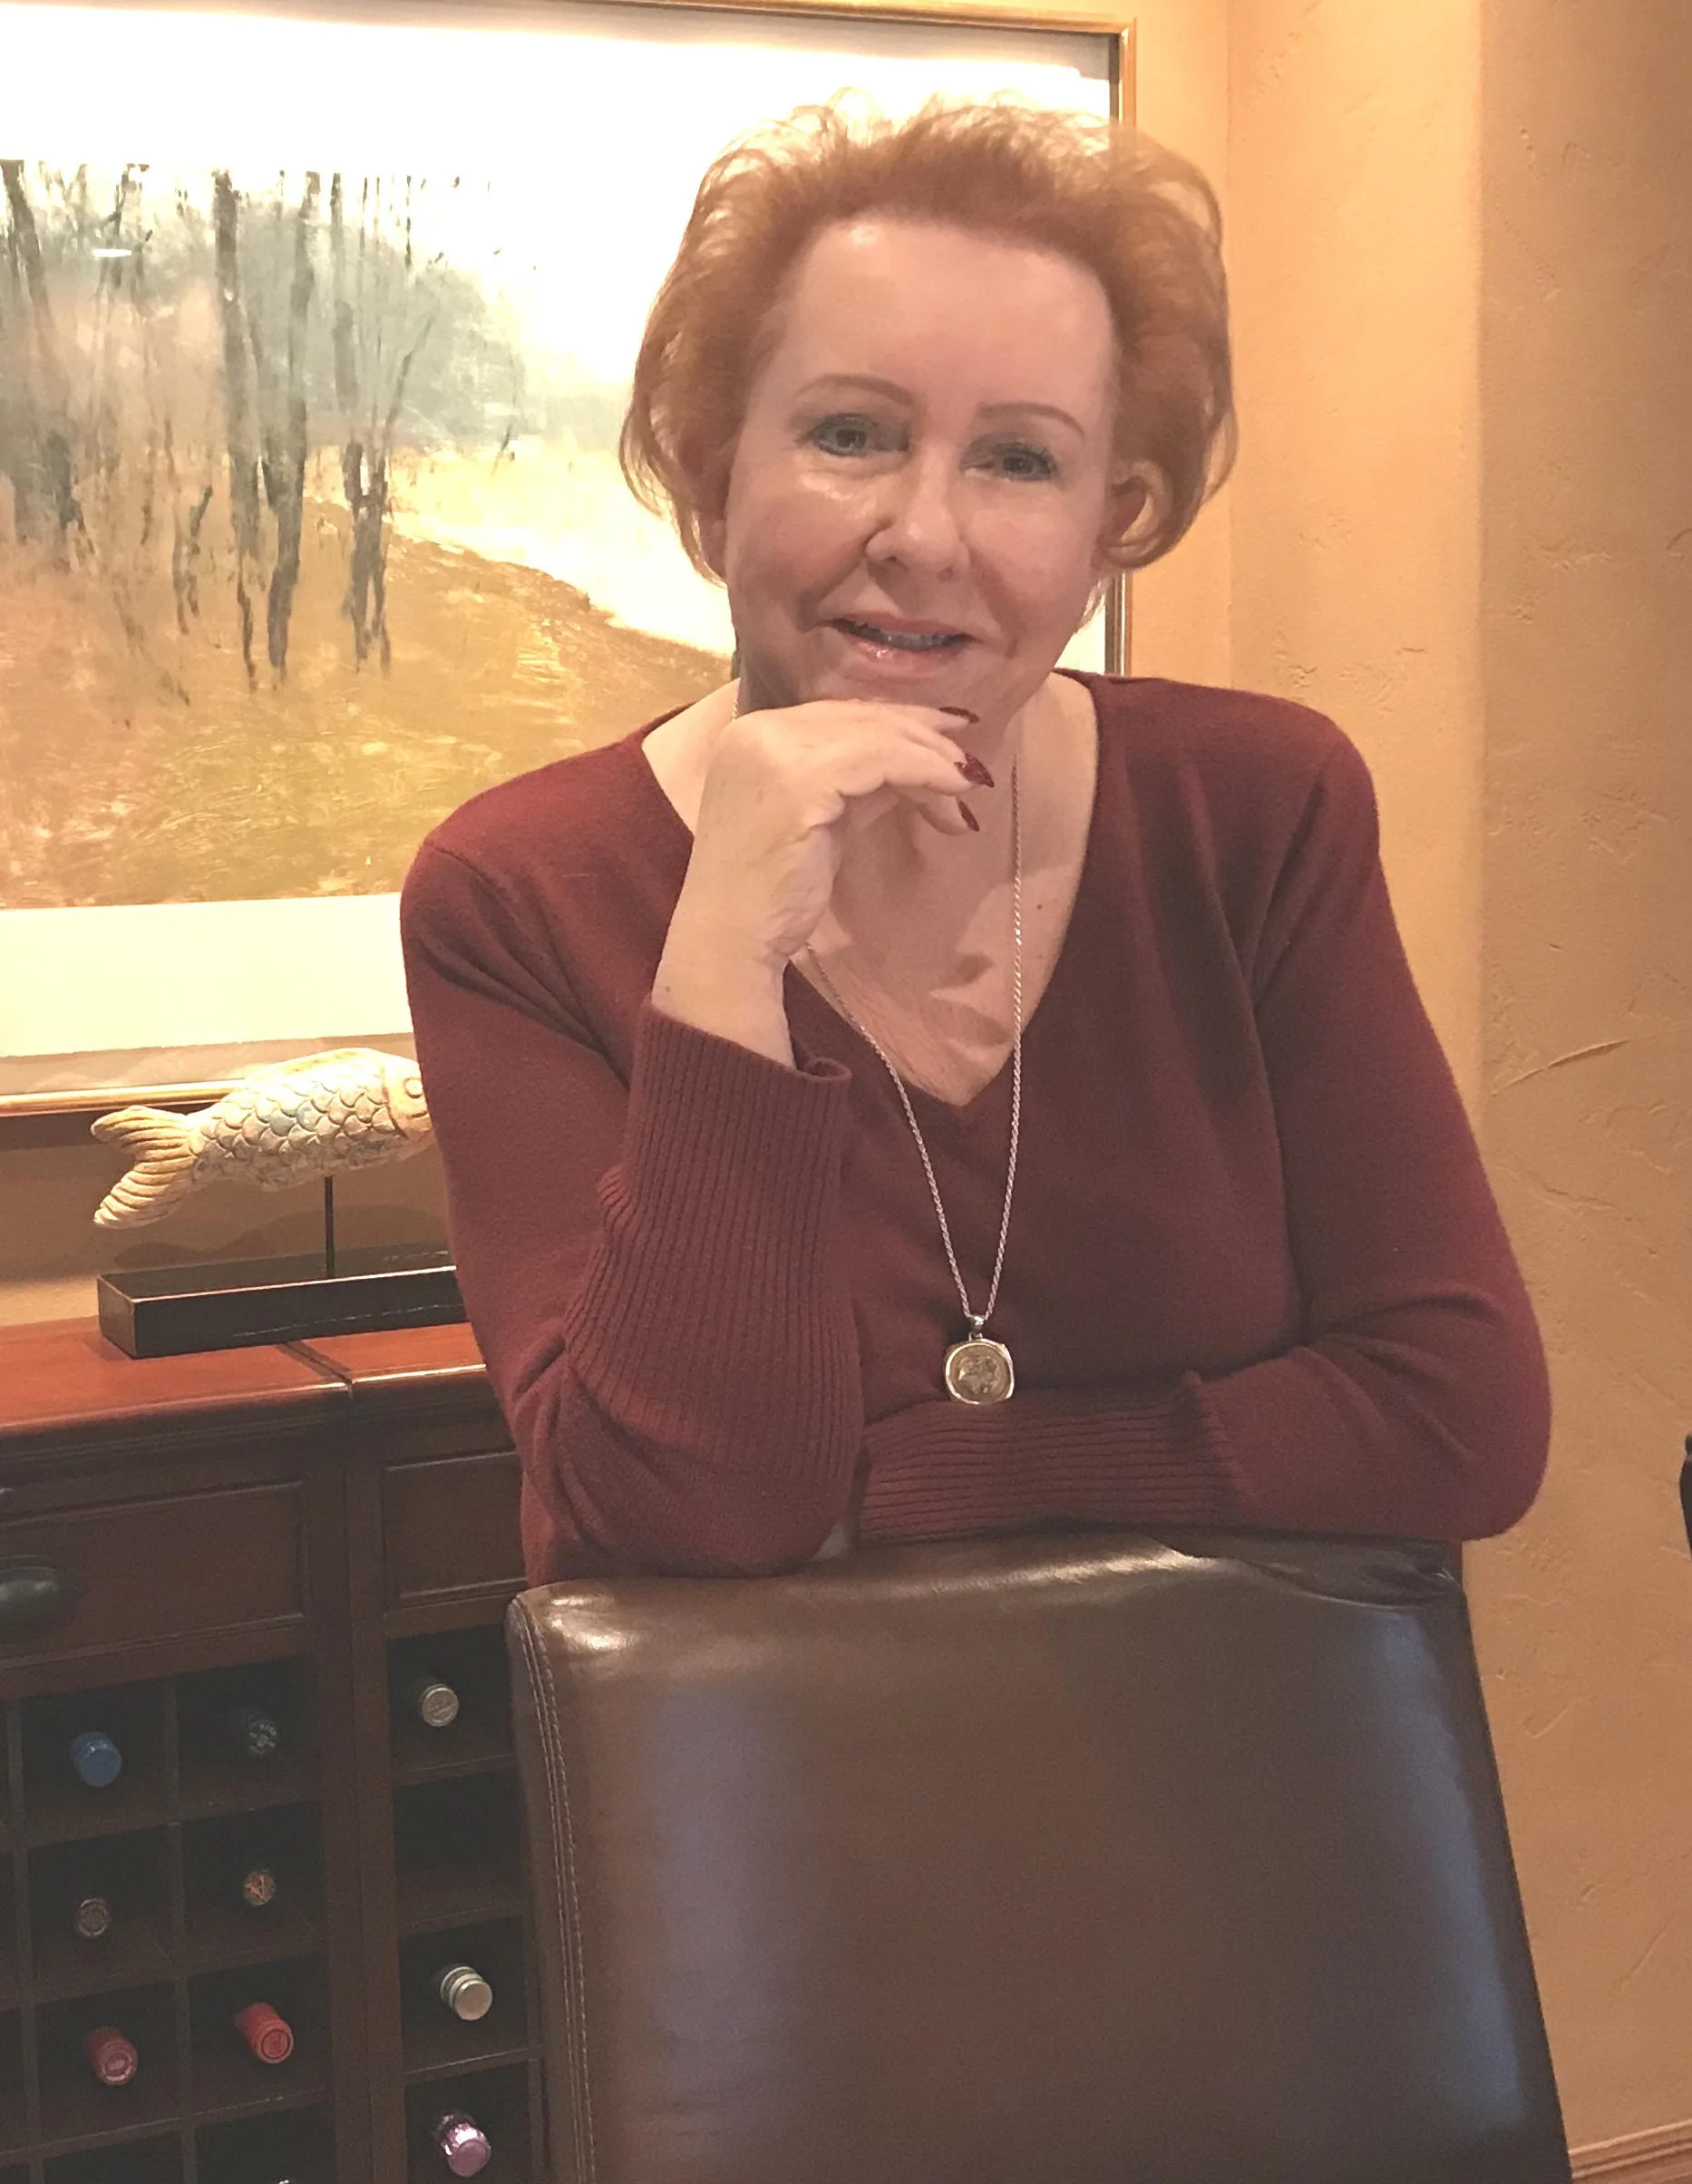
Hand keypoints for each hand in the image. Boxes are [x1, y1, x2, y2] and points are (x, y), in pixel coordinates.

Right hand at [652, 697, 981, 1062]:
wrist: (728, 940)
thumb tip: (914, 764)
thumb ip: (855, 784)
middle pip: (860, 716)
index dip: (901, 720)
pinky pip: (882, 760)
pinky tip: (952, 795)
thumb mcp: (817, 820)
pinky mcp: (800, 780)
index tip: (950, 737)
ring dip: (933, 759)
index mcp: (752, 734)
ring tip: (968, 788)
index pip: (839, 713)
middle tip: (970, 765)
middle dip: (925, 738)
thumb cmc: (770, 893)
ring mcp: (775, 751)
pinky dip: (926, 773)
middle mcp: (757, 731)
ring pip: (877, 735)